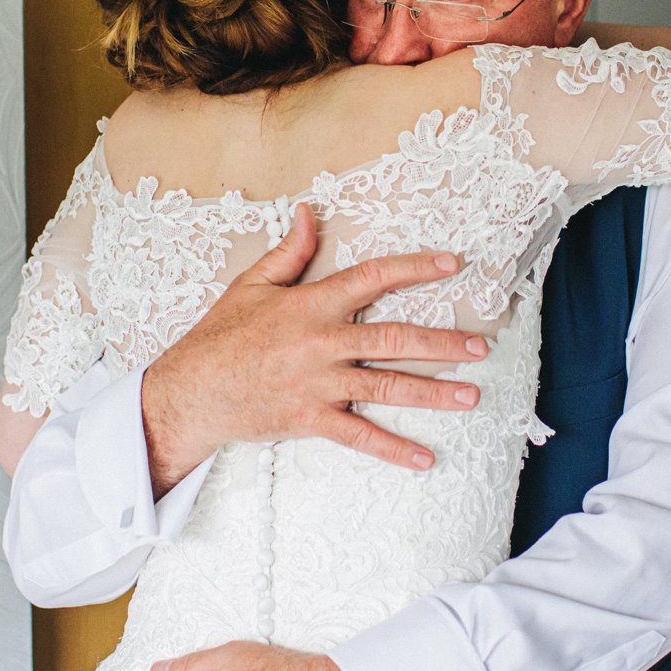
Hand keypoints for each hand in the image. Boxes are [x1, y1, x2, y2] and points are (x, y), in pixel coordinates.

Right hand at [139, 205, 490, 494]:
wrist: (191, 391)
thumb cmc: (221, 335)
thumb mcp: (251, 285)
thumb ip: (288, 252)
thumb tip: (308, 212)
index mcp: (311, 305)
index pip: (372, 279)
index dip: (414, 269)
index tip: (452, 265)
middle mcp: (322, 342)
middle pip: (393, 339)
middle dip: (441, 343)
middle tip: (479, 347)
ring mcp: (320, 383)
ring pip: (386, 386)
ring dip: (432, 392)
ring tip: (471, 395)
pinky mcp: (312, 418)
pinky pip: (360, 435)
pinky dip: (393, 448)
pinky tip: (424, 457)